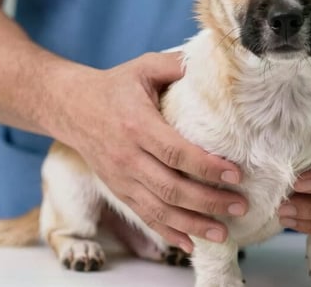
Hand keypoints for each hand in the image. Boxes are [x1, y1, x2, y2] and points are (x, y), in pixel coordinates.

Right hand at [53, 52, 247, 253]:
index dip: (207, 166)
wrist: (70, 106)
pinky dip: (168, 233)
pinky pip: (144, 216)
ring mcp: (120, 177)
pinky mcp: (118, 189)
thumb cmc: (114, 86)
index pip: (176, 152)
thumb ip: (176, 66)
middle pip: (171, 188)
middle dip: (208, 201)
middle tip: (240, 206)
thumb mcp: (143, 67)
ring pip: (159, 209)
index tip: (235, 174)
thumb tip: (212, 65)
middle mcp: (127, 157)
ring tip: (223, 233)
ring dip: (192, 224)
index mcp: (138, 125)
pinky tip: (190, 245)